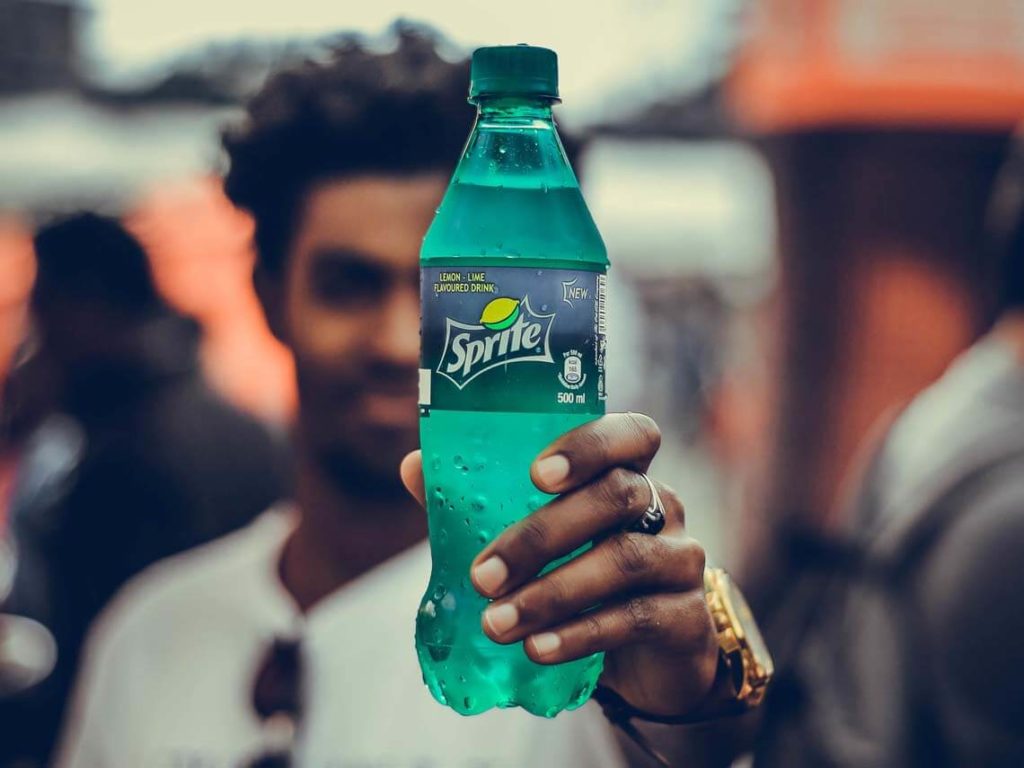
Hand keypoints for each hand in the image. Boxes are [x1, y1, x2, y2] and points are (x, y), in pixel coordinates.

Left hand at [401, 413, 719, 716]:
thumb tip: (414, 466)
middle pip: (617, 496)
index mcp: (628, 473)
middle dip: (542, 534)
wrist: (646, 661)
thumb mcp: (538, 541)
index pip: (631, 434)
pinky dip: (580, 633)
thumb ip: (483, 502)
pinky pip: (636, 617)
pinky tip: (537, 649)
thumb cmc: (583, 579)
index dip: (588, 446)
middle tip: (482, 575)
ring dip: (551, 592)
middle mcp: (663, 506)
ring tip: (497, 623)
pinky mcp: (688, 617)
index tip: (535, 475)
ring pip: (624, 559)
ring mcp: (681, 560)